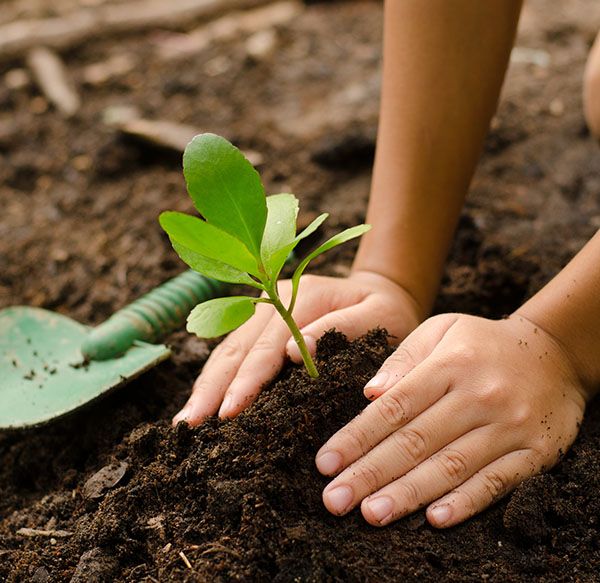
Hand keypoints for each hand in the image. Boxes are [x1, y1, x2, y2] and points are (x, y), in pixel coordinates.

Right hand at [173, 270, 421, 425]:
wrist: (381, 291)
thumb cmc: (386, 311)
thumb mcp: (379, 316)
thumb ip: (342, 328)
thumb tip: (295, 353)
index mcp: (302, 296)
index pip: (268, 345)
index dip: (247, 380)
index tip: (229, 412)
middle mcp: (274, 299)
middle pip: (236, 347)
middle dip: (212, 388)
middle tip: (190, 426)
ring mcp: (263, 310)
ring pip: (227, 350)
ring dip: (206, 385)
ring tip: (186, 421)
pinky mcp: (260, 324)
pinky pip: (233, 351)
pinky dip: (216, 378)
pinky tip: (203, 401)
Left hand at [315, 313, 587, 527]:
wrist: (554, 353)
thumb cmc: (483, 343)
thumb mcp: (441, 329)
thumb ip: (403, 358)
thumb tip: (369, 394)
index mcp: (449, 365)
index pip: (394, 407)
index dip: (357, 437)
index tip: (325, 462)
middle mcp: (478, 397)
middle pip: (415, 441)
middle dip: (370, 473)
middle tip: (335, 500)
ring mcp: (509, 426)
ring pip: (451, 466)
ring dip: (408, 494)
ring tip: (371, 514)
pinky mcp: (535, 451)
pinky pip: (497, 481)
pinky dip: (466, 502)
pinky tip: (435, 518)